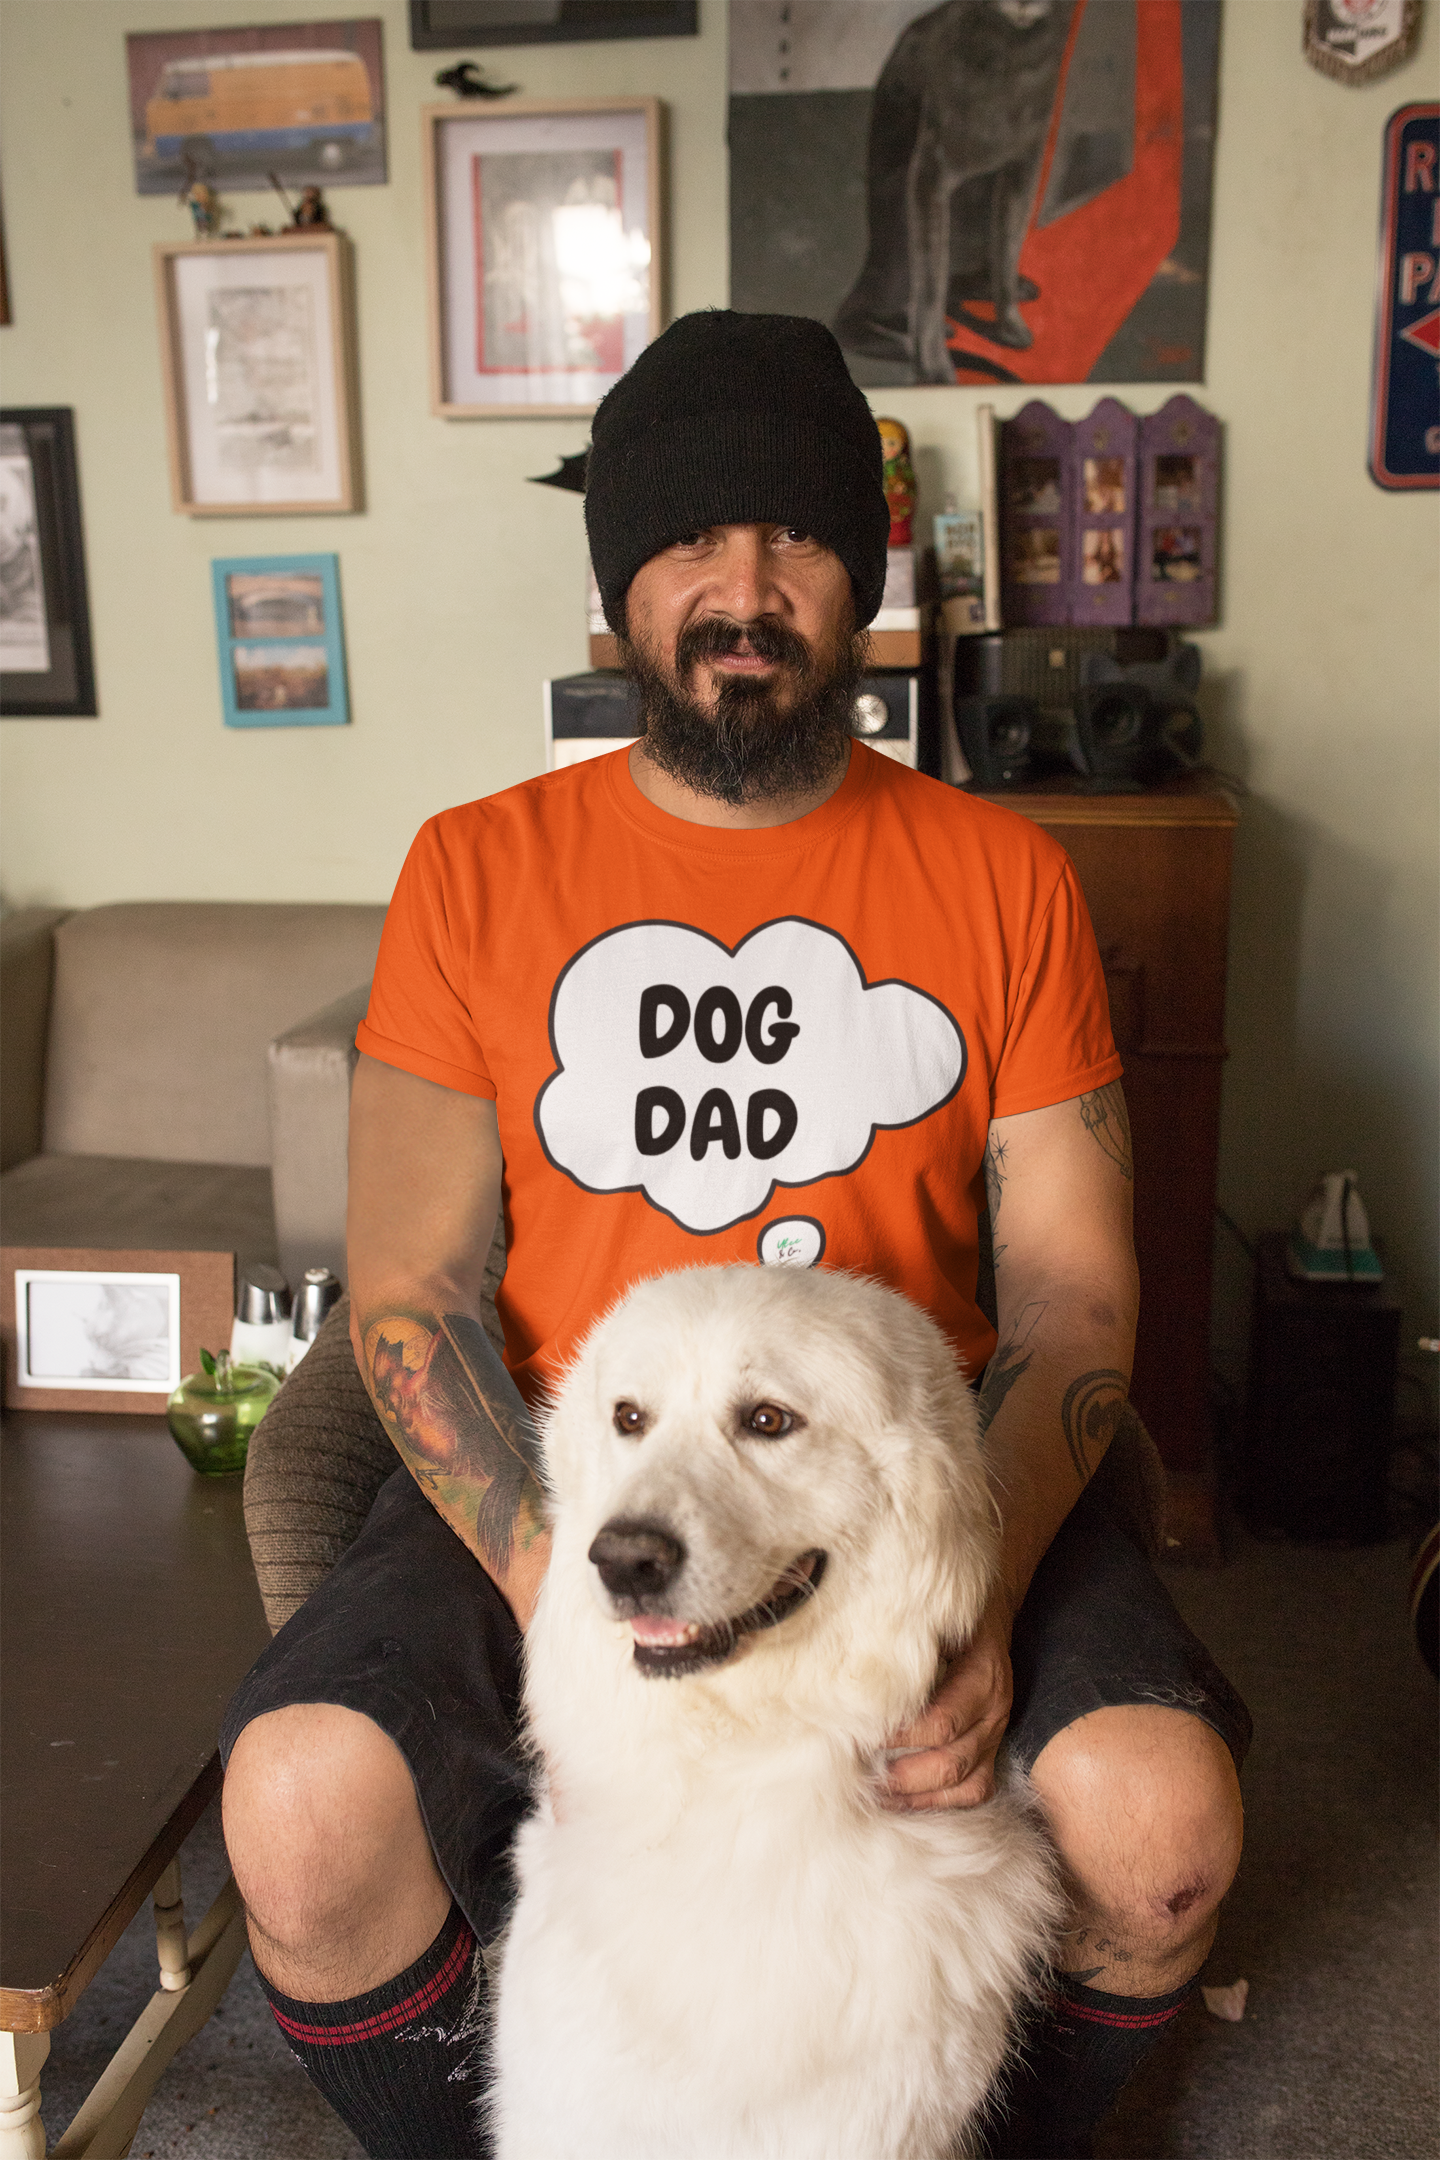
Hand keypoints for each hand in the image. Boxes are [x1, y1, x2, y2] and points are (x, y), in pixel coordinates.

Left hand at [883, 1591, 1014, 1810]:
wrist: (990, 1615)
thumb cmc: (952, 1619)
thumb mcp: (934, 1622)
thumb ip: (905, 1646)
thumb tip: (855, 1670)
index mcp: (981, 1677)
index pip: (942, 1723)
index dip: (901, 1736)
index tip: (862, 1736)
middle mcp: (992, 1712)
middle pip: (951, 1761)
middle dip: (903, 1776)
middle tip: (861, 1776)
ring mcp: (994, 1735)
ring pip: (965, 1783)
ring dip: (918, 1795)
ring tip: (877, 1794)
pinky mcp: (991, 1751)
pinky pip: (976, 1790)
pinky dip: (942, 1802)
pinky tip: (906, 1800)